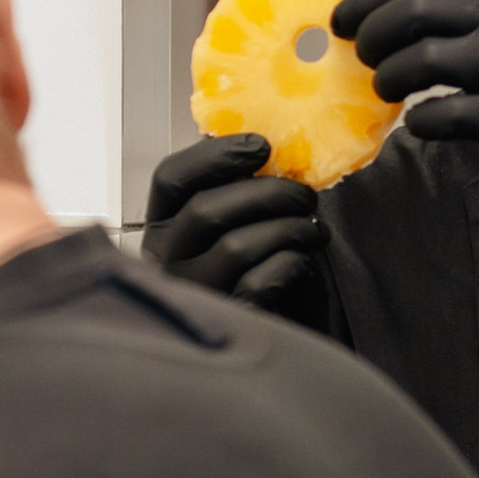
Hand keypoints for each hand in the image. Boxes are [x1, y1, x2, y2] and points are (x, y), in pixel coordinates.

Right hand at [142, 135, 327, 321]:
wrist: (281, 334)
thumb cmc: (260, 271)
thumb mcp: (240, 224)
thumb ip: (238, 188)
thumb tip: (263, 143)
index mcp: (165, 227)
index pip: (170, 178)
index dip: (215, 155)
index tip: (261, 146)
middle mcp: (168, 262)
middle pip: (206, 210)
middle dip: (268, 194)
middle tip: (305, 196)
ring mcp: (195, 295)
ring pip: (236, 247)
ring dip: (288, 230)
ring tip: (314, 231)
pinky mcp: (228, 321)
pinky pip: (259, 282)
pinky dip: (290, 265)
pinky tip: (302, 264)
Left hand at [331, 0, 478, 220]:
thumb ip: (465, 13)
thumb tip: (384, 15)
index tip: (342, 22)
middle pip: (410, 11)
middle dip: (370, 38)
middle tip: (360, 59)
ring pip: (420, 59)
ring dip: (389, 79)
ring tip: (386, 91)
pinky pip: (445, 115)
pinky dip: (422, 122)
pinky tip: (421, 125)